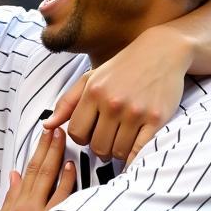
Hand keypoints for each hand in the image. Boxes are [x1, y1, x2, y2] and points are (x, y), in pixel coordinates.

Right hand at [0, 127, 76, 210]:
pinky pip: (61, 196)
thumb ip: (11, 196)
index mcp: (18, 204)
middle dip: (47, 146)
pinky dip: (66, 180)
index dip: (38, 151)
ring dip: (55, 155)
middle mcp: (28, 204)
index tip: (45, 136)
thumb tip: (14, 176)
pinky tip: (70, 166)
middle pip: (38, 168)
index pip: (29, 170)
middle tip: (55, 129)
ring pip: (47, 177)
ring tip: (61, 138)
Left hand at [43, 25, 187, 163]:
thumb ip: (67, 103)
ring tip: (121, 141)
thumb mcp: (91, 78)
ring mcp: (135, 112)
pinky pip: (138, 151)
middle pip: (97, 147)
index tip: (91, 133)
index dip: (81, 139)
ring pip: (117, 152)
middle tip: (108, 140)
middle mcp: (113, 103)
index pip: (76, 133)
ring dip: (118, 153)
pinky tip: (132, 158)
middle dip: (100, 148)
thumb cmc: (124, 67)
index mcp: (94, 92)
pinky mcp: (156, 119)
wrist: (163, 50)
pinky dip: (133, 160)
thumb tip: (47, 127)